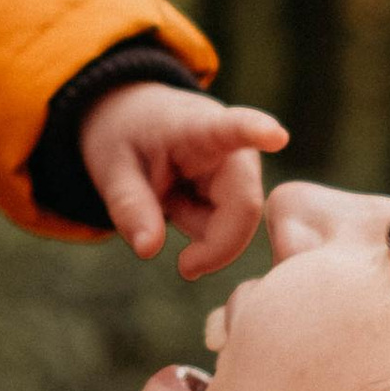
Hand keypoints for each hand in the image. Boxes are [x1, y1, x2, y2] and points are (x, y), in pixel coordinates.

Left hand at [79, 82, 287, 280]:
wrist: (141, 123)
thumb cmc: (128, 138)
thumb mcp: (112, 169)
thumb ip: (129, 207)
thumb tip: (148, 250)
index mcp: (195, 127)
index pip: (229, 128)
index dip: (255, 131)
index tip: (277, 135)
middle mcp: (231, 146)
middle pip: (244, 206)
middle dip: (216, 245)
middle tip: (185, 267)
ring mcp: (242, 169)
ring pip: (237, 225)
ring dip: (202, 232)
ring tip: (170, 201)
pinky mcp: (245, 189)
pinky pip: (232, 229)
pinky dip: (205, 231)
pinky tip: (185, 206)